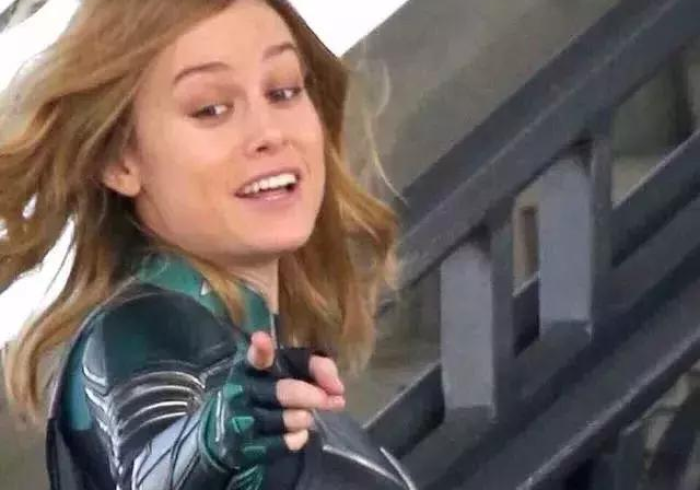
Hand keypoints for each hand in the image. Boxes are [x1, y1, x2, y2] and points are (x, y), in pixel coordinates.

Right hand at [201, 332, 345, 470]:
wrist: (233, 431)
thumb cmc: (269, 392)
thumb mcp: (288, 372)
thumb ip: (316, 369)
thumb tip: (338, 388)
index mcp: (251, 368)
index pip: (256, 358)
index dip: (260, 349)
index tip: (261, 339)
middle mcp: (243, 391)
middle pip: (282, 392)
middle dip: (310, 395)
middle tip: (330, 399)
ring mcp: (242, 420)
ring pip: (283, 419)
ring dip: (304, 417)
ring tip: (308, 415)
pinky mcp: (247, 447)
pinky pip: (281, 444)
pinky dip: (297, 438)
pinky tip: (300, 433)